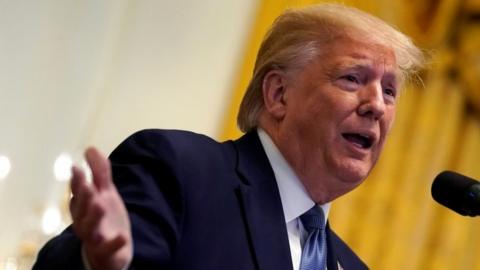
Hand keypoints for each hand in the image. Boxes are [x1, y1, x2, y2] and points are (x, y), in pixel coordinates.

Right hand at [70, 147, 132, 269]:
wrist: (109, 253)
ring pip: (90, 229)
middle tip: (87, 185)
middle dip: (83, 197)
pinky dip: (114, 244)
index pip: (77, 193)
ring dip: (94, 217)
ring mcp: (94, 238)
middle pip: (81, 210)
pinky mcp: (106, 253)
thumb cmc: (103, 218)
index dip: (77, 182)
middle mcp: (85, 222)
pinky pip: (108, 250)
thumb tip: (89, 148)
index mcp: (83, 207)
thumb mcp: (105, 193)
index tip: (76, 168)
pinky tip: (123, 237)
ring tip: (100, 204)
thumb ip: (99, 172)